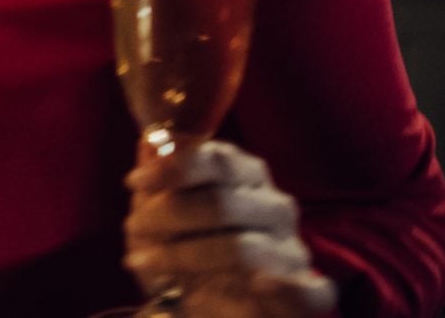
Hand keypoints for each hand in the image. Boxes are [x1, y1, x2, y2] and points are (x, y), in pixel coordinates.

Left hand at [125, 140, 337, 315]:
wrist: (203, 300)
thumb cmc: (182, 244)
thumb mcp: (160, 211)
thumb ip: (160, 179)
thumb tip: (148, 144)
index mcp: (246, 175)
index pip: (217, 160)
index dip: (172, 168)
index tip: (133, 182)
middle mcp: (275, 206)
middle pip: (221, 204)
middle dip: (168, 216)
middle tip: (133, 228)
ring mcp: (293, 250)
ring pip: (243, 249)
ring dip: (184, 256)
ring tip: (145, 262)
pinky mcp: (308, 293)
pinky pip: (311, 292)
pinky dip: (287, 290)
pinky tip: (259, 285)